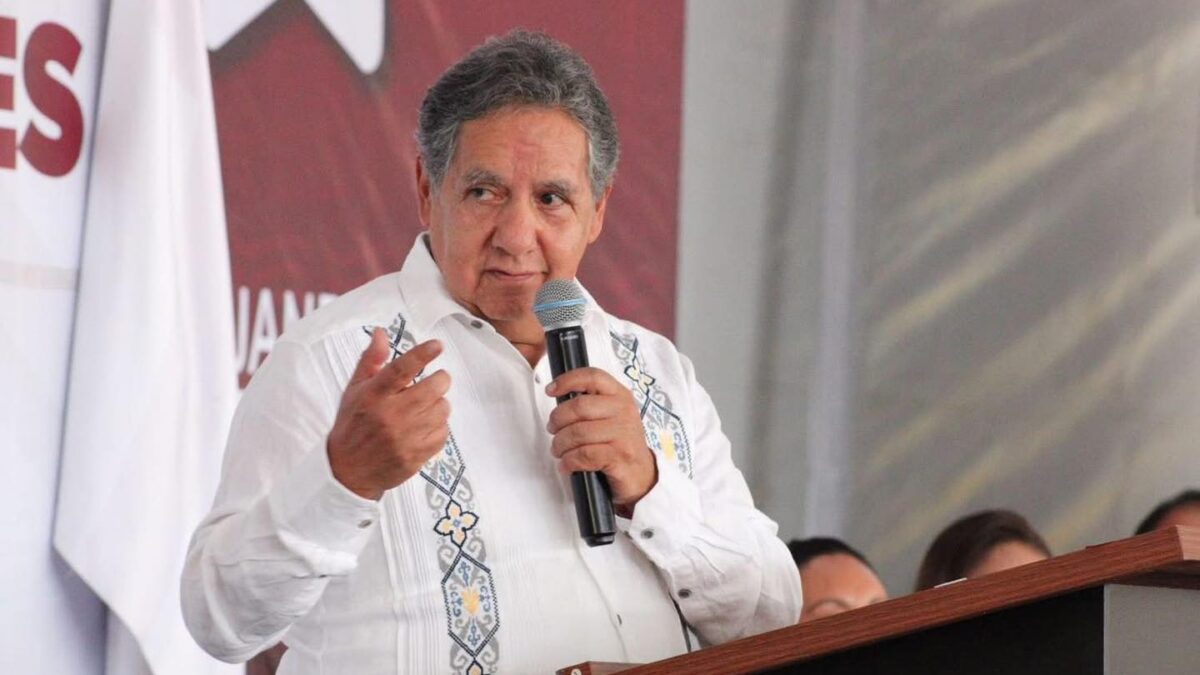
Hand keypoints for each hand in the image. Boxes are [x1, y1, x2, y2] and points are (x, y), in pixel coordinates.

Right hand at [327, 329, 449, 499]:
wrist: (347, 470)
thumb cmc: (352, 425)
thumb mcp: (355, 390)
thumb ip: (371, 361)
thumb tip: (381, 333)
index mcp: (374, 395)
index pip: (402, 369)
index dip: (423, 354)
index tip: (437, 345)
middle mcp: (390, 416)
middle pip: (433, 388)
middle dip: (440, 379)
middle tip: (435, 381)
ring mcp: (404, 438)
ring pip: (443, 409)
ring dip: (439, 405)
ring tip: (425, 408)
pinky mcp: (415, 456)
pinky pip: (443, 433)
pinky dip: (438, 427)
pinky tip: (424, 427)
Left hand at [546, 368, 657, 511]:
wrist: (642, 475)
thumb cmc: (620, 444)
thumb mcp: (611, 417)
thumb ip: (591, 405)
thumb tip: (558, 399)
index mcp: (620, 396)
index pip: (593, 377)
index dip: (568, 380)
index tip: (551, 390)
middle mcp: (624, 411)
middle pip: (579, 406)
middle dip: (557, 420)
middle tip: (553, 430)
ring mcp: (624, 434)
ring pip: (578, 432)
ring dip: (560, 444)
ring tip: (559, 450)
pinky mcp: (620, 456)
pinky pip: (584, 455)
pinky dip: (569, 461)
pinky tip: (567, 465)